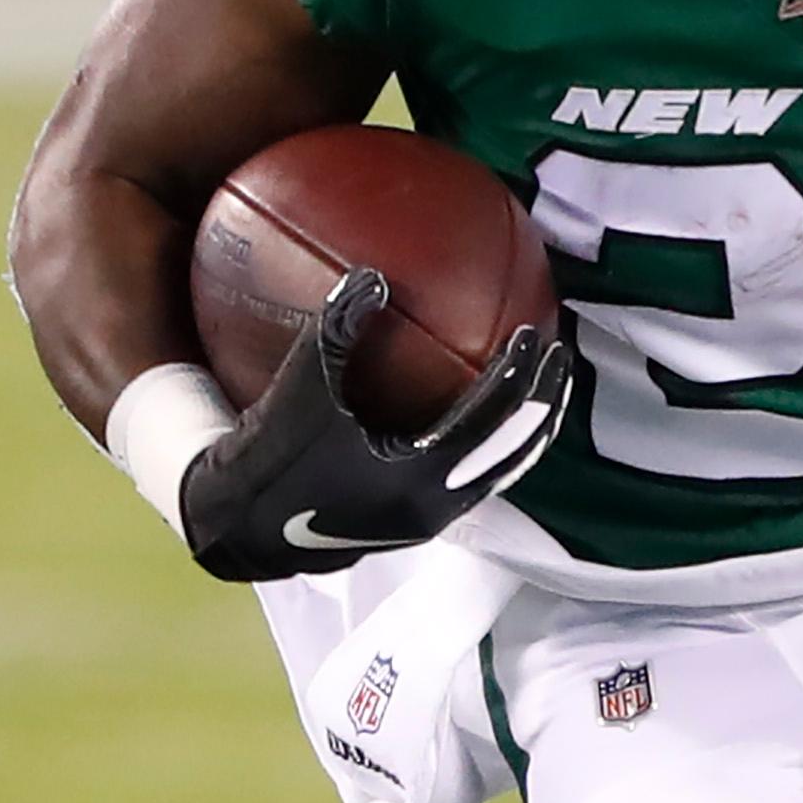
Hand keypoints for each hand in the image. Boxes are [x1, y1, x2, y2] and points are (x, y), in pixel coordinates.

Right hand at [179, 268, 571, 582]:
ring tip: (544, 385)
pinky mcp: (417, 518)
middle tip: (561, 356)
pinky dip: (489, 440)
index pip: (490, 424)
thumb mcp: (298, 392)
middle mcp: (436, 507)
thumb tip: (371, 276)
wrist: (240, 526)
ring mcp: (431, 518)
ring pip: (500, 471)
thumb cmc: (268, 459)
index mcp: (418, 481)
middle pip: (514, 453)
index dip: (518, 379)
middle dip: (544, 404)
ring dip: (526, 427)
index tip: (537, 336)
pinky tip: (485, 406)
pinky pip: (473, 474)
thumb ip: (334, 333)